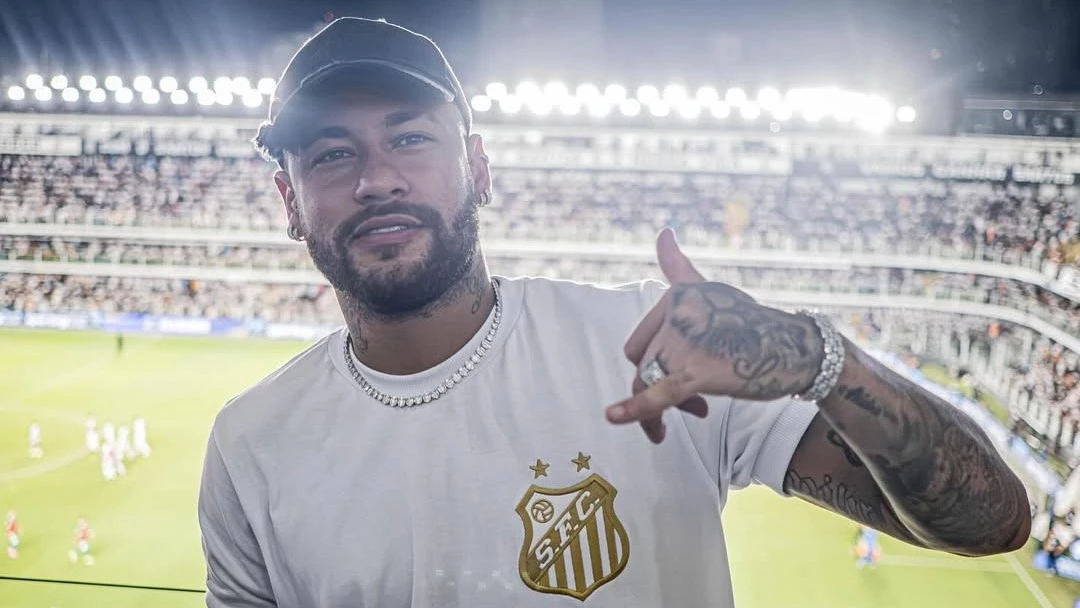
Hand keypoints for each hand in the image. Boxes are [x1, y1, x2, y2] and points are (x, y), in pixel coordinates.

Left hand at [605, 228, 824, 442]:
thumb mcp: (711, 289)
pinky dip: (635, 411)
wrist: (794, 348)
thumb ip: (679, 266)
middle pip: (642, 363)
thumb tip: (662, 231)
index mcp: (676, 296)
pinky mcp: (696, 372)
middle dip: (658, 387)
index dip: (655, 363)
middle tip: (696, 403)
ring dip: (661, 408)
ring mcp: (686, 342)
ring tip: (698, 410)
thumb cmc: (751, 322)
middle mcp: (677, 314)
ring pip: (646, 382)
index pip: (642, 341)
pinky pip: (656, 395)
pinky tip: (613, 417)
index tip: (682, 376)